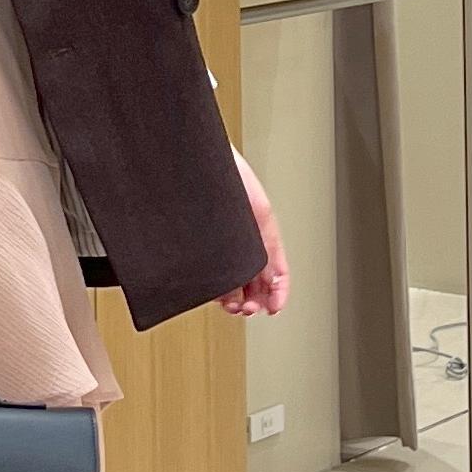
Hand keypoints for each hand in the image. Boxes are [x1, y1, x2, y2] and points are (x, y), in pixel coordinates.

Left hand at [221, 147, 290, 317]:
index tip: (275, 308)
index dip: (279, 291)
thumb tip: (269, 274)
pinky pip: (214, 273)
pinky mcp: (204, 245)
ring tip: (232, 305)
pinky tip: (215, 293)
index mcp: (262, 230)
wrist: (192, 161)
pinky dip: (218, 287)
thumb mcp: (256, 211)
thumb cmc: (224, 173)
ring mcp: (224, 243)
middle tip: (248, 310)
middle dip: (255, 299)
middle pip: (256, 280)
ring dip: (237, 298)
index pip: (278, 268)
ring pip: (235, 280)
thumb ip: (265, 242)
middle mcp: (245, 239)